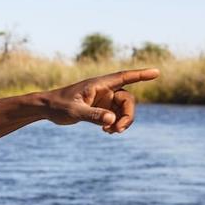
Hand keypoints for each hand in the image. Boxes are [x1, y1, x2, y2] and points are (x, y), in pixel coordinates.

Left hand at [44, 68, 159, 132]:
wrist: (47, 108)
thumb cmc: (58, 105)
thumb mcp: (74, 111)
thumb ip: (93, 115)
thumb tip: (113, 120)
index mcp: (99, 84)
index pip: (124, 77)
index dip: (141, 75)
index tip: (157, 72)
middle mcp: (105, 90)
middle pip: (128, 100)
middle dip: (127, 115)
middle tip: (118, 130)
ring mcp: (104, 100)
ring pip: (124, 109)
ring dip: (122, 122)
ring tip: (110, 132)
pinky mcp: (101, 109)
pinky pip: (116, 116)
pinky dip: (116, 124)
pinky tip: (107, 131)